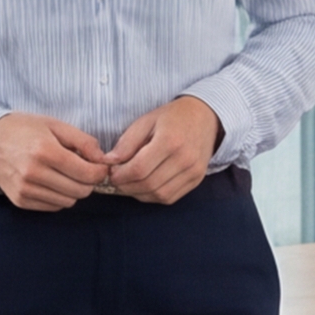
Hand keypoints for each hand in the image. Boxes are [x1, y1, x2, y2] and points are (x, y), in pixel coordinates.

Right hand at [0, 112, 110, 210]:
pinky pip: (53, 207)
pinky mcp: (20, 201)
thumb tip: (103, 160)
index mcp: (45, 151)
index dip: (100, 172)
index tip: (99, 166)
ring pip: (68, 201)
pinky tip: (52, 182)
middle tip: (83, 169)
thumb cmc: (24, 130)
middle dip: (88, 181)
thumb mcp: (55, 125)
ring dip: (73, 190)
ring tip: (65, 174)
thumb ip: (83, 141)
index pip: (87, 174)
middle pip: (81, 191)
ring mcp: (25, 190)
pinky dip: (59, 197)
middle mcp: (34, 173)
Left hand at [98, 94, 222, 205]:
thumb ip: (127, 142)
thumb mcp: (146, 121)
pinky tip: (145, 186)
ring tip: (130, 183)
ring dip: (138, 193)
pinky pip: (170, 197)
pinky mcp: (197, 180)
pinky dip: (153, 196)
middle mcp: (184, 159)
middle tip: (117, 179)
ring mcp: (193, 172)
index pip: (139, 169)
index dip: (120, 175)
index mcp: (170, 141)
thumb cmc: (173, 117)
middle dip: (126, 186)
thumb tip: (109, 162)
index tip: (111, 172)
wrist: (206, 117)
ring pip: (159, 195)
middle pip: (148, 184)